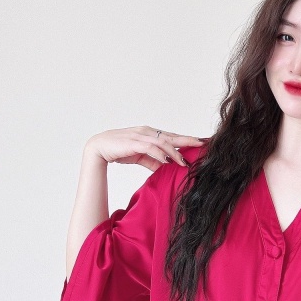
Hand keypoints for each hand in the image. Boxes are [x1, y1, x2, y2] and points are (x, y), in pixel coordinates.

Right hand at [87, 126, 205, 172]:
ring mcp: (140, 135)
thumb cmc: (119, 151)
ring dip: (174, 152)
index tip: (200, 142)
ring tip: (184, 161)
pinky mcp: (133, 142)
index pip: (172, 136)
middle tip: (202, 143)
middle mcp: (147, 132)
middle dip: (188, 140)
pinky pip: (150, 148)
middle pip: (171, 136)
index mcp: (150, 134)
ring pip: (163, 142)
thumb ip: (154, 162)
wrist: (98, 148)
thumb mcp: (140, 157)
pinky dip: (159, 154)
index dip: (186, 139)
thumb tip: (167, 168)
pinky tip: (167, 161)